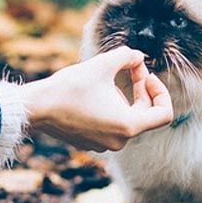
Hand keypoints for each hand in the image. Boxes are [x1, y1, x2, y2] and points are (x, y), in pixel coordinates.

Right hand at [17, 47, 173, 151]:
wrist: (37, 107)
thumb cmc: (70, 87)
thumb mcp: (103, 64)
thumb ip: (128, 56)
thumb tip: (138, 57)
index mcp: (128, 125)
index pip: (164, 114)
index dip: (161, 91)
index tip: (146, 75)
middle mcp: (119, 141)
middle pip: (144, 114)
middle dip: (140, 88)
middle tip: (130, 67)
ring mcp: (104, 145)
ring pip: (126, 118)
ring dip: (123, 97)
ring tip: (105, 79)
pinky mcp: (90, 142)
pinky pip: (109, 125)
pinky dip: (109, 108)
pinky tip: (92, 92)